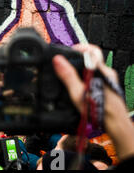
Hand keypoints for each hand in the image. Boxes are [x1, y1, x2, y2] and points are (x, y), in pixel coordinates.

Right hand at [53, 44, 133, 160]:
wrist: (114, 124)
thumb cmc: (100, 111)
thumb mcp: (78, 93)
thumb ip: (68, 75)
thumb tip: (58, 60)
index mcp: (100, 71)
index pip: (91, 50)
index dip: (78, 48)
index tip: (68, 52)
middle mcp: (106, 73)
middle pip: (91, 59)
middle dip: (77, 61)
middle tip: (65, 66)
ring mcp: (108, 80)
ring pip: (93, 68)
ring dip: (81, 71)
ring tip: (70, 79)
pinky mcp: (107, 87)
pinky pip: (95, 77)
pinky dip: (85, 78)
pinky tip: (79, 88)